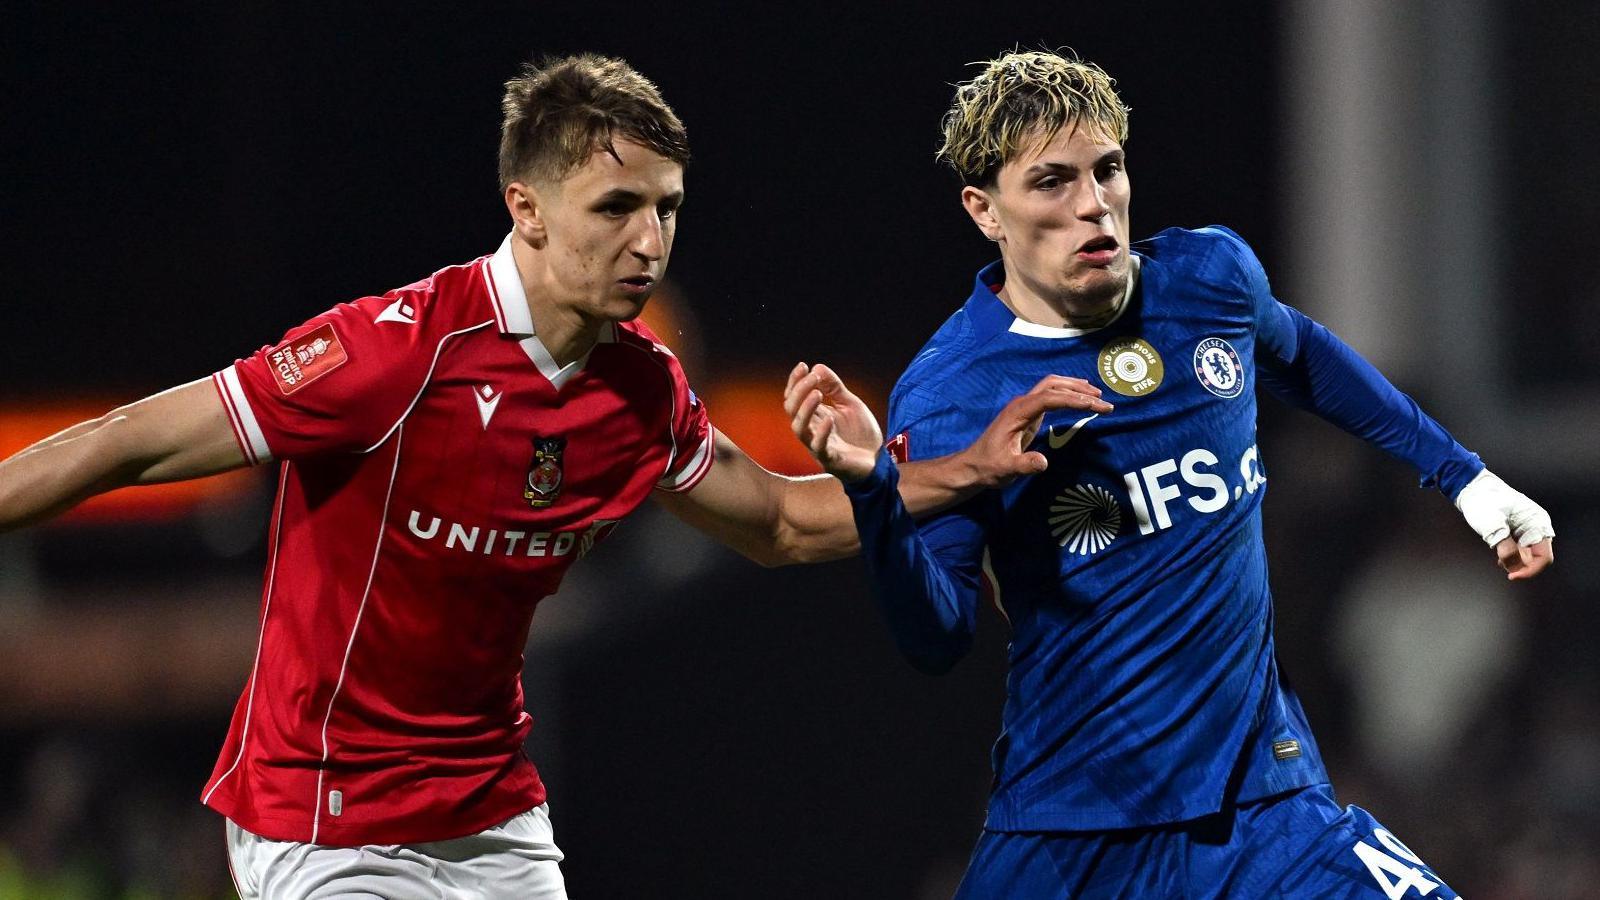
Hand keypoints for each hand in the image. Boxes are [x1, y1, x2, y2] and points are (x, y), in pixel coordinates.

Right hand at [785, 362, 883, 481]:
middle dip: (799, 391)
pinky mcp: (830, 459)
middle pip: (792, 410)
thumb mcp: (850, 404)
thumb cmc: (860, 433)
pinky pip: (819, 446)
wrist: (877, 460)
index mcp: (814, 415)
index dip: (795, 381)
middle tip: (813, 377)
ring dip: (805, 409)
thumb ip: (835, 387)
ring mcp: (818, 445)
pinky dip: (822, 432)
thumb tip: (817, 366)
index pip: (794, 397)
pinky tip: (829, 418)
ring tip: (817, 393)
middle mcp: (812, 429)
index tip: (803, 365)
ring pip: (799, 428)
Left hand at [961, 376, 1113, 487]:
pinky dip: (1067, 394)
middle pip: (1053, 385)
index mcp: (1018, 412)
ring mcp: (1024, 408)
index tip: (1095, 405)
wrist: (973, 467)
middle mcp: (1022, 404)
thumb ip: (1025, 464)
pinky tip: (1079, 399)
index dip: (1073, 399)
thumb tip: (1043, 462)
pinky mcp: (1028, 415)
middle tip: (1103, 401)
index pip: (1050, 397)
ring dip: (1074, 388)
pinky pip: (1050, 397)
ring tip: (1097, 396)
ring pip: (1052, 387)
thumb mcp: (1006, 469)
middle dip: (1078, 390)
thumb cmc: (988, 468)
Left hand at [1455, 469, 1554, 580]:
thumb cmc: (1483, 500)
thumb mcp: (1492, 525)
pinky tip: (1500, 557)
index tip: (1512, 576)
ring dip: (1515, 562)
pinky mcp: (1518, 529)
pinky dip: (1511, 555)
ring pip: (1528, 554)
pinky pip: (1520, 548)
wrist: (1472, 487)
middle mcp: (1536, 526)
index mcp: (1537, 523)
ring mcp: (1528, 528)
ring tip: (1499, 561)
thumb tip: (1512, 565)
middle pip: (1537, 558)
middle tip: (1503, 568)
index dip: (1529, 570)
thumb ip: (1504, 546)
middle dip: (1521, 566)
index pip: (1543, 557)